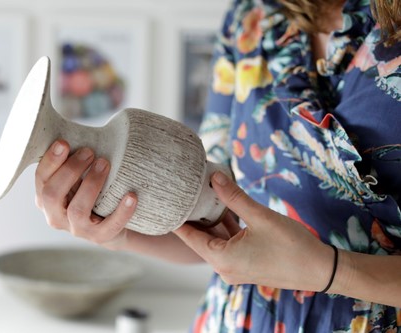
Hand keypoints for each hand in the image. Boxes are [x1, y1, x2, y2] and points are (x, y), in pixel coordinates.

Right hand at [35, 140, 137, 249]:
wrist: (112, 225)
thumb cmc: (91, 193)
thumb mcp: (77, 177)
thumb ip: (73, 159)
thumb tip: (77, 130)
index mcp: (46, 199)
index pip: (41, 179)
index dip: (50, 161)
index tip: (64, 142)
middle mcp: (56, 216)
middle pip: (52, 195)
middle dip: (70, 170)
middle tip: (89, 152)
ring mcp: (77, 230)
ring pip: (77, 210)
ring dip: (91, 184)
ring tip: (105, 164)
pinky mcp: (100, 237)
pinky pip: (111, 225)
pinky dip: (122, 211)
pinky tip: (131, 196)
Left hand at [174, 171, 334, 291]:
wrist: (322, 270)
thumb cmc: (292, 246)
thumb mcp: (260, 216)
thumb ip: (234, 196)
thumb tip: (214, 177)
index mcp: (222, 259)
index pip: (189, 236)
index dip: (178, 217)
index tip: (169, 200)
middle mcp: (224, 268)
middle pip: (201, 238)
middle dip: (196, 215)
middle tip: (186, 191)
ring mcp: (235, 269)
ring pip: (215, 240)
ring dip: (213, 220)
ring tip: (204, 196)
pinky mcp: (245, 266)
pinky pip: (228, 245)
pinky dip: (226, 229)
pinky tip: (225, 209)